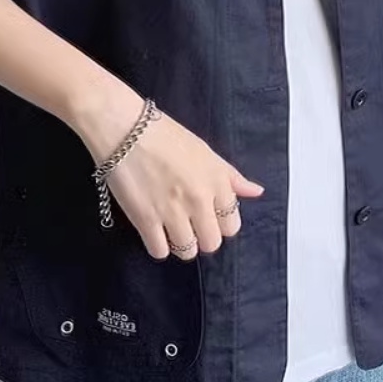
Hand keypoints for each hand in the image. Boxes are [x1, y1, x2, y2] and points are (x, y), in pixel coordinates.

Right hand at [76, 85, 263, 260]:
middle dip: (201, 237)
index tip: (207, 216)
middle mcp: (200, 199)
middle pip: (211, 243)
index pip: (232, 225)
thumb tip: (256, 192)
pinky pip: (159, 252)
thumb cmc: (165, 135)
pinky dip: (157, 246)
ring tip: (169, 227)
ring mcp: (173, 211)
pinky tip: (153, 230)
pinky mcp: (146, 220)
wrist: (126, 129)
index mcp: (217, 180)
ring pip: (187, 251)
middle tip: (189, 224)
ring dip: (180, 243)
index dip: (219, 224)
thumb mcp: (205, 151)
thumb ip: (232, 176)